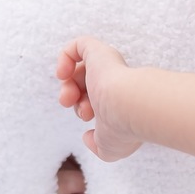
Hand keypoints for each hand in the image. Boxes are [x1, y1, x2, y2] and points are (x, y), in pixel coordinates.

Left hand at [56, 36, 141, 161]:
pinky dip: (64, 58)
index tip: (88, 121)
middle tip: (81, 110)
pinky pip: (79, 45)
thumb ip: (98, 144)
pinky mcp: (98, 52)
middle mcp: (116, 82)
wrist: (131, 107)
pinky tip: (63, 74)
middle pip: (86, 85)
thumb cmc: (123, 129)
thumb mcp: (109, 148)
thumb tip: (88, 136)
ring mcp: (107, 66)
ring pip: (80, 69)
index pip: (98, 100)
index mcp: (120, 101)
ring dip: (67, 86)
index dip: (83, 110)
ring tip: (68, 98)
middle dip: (74, 101)